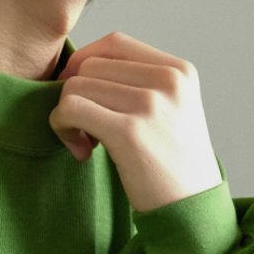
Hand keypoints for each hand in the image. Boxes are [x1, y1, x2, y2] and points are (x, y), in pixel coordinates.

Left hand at [49, 31, 222, 212]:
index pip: (114, 43)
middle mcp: (168, 81)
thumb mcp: (170, 112)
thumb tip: (78, 68)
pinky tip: (81, 152)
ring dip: (67, 116)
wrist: (191, 210)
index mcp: (179, 71)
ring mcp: (150, 104)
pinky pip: (71, 109)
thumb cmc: (171, 166)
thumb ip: (137, 84)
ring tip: (85, 144)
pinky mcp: (129, 132)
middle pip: (90, 66)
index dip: (84, 65)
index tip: (82, 98)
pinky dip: (62, 128)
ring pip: (75, 87)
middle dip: (74, 96)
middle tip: (85, 131)